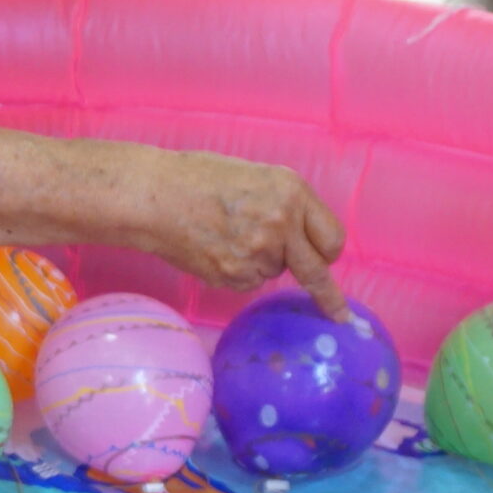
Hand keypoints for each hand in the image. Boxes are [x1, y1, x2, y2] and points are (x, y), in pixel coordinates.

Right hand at [146, 150, 349, 318]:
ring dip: (259, 263)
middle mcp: (282, 224)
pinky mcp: (234, 274)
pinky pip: (247, 282)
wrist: (153, 196)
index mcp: (292, 192)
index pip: (331, 237)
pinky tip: (214, 248)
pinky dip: (236, 272)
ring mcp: (258, 252)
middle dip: (329, 297)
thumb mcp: (255, 177)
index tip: (331, 264)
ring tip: (226, 236)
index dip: (326, 251)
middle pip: (315, 272)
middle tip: (339, 316)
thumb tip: (301, 237)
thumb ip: (285, 205)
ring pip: (272, 272)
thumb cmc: (198, 178)